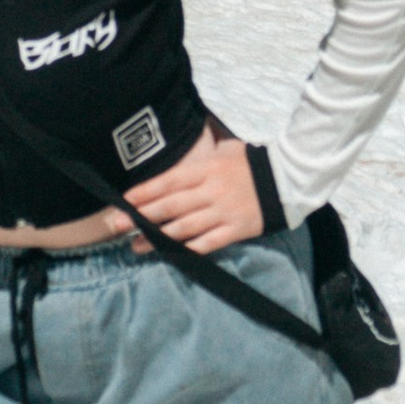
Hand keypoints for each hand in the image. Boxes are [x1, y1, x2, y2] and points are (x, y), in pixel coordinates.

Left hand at [118, 127, 265, 257]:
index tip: (123, 200)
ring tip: (135, 245)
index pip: (169, 181)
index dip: (144, 192)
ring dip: (157, 238)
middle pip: (170, 206)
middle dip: (140, 216)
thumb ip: (199, 157)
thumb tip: (174, 162)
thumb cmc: (251, 161)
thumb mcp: (224, 149)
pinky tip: (170, 254)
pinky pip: (207, 243)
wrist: (288, 178)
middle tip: (116, 224)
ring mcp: (223, 212)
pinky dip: (187, 250)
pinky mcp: (235, 230)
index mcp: (207, 168)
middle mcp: (211, 191)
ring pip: (184, 228)